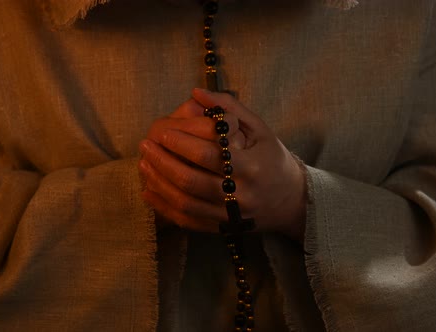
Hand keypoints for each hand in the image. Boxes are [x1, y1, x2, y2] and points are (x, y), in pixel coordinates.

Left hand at [139, 88, 306, 239]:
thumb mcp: (260, 128)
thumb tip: (196, 92)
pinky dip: (164, 207)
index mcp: (252, 167)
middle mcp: (241, 195)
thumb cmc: (273, 158)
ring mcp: (231, 215)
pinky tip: (149, 191)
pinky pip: (188, 221)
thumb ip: (229, 108)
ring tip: (143, 163)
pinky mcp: (222, 228)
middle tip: (146, 145)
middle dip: (163, 162)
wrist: (292, 200)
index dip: (181, 143)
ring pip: (185, 203)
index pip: (209, 155)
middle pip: (191, 181)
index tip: (162, 131)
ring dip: (159, 183)